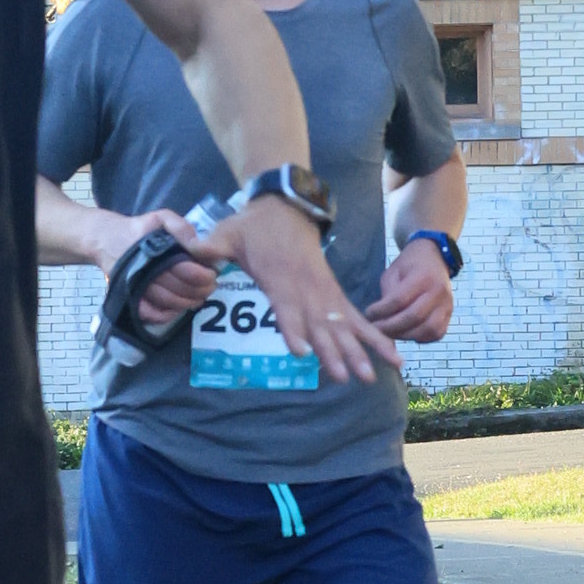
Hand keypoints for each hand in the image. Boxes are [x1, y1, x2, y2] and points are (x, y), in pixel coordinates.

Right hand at [92, 207, 220, 329]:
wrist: (105, 239)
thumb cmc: (137, 229)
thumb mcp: (160, 218)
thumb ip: (180, 226)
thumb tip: (198, 243)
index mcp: (154, 252)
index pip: (184, 270)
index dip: (203, 275)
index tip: (213, 274)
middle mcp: (145, 272)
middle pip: (178, 289)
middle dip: (199, 290)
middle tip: (211, 287)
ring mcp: (136, 287)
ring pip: (167, 303)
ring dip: (187, 303)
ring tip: (199, 298)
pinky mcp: (129, 297)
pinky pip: (148, 313)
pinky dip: (164, 316)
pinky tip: (177, 310)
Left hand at [212, 200, 400, 386]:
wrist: (284, 206)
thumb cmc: (251, 226)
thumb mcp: (227, 233)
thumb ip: (210, 247)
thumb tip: (190, 250)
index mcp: (279, 276)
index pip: (287, 307)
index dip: (293, 329)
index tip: (302, 352)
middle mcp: (306, 288)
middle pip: (321, 324)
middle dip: (334, 352)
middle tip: (345, 377)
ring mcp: (324, 291)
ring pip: (344, 326)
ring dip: (360, 350)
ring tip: (372, 376)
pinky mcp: (334, 293)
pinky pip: (357, 319)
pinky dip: (375, 337)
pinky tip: (393, 357)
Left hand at [369, 240, 457, 343]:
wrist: (435, 258)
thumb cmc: (409, 266)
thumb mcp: (393, 272)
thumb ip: (388, 294)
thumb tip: (381, 318)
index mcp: (423, 277)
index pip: (399, 300)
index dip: (381, 311)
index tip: (368, 315)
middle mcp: (439, 292)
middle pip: (414, 317)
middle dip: (391, 327)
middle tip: (375, 329)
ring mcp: (447, 305)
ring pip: (427, 330)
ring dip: (405, 335)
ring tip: (389, 333)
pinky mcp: (449, 316)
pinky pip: (436, 334)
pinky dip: (419, 338)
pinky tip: (405, 333)